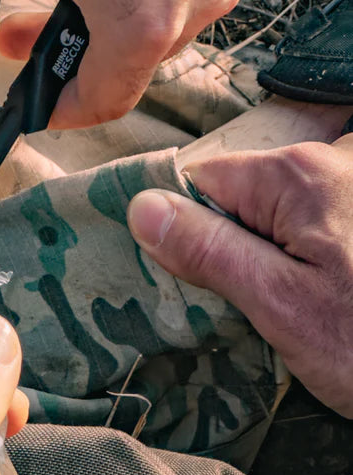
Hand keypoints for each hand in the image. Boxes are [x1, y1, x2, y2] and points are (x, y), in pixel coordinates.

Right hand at [126, 135, 352, 416]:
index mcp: (296, 176)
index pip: (201, 182)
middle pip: (240, 196)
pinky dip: (305, 263)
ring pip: (276, 216)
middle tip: (251, 305)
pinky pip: (312, 228)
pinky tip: (328, 303)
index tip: (198, 281)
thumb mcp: (282, 307)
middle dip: (230, 248)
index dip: (186, 230)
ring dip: (268, 260)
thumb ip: (209, 251)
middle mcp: (332, 164)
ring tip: (298, 310)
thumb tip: (141, 206)